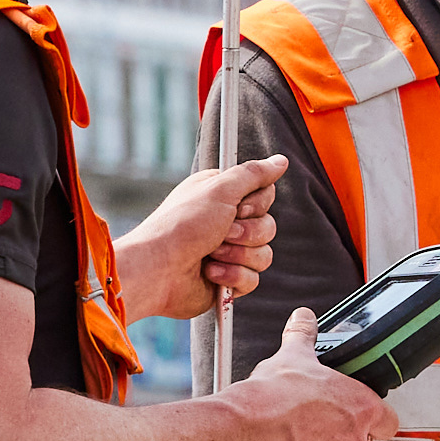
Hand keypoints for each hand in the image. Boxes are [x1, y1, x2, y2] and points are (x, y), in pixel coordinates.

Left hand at [121, 158, 284, 314]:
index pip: (265, 196)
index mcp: (222, 197)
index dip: (256, 205)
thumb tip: (281, 160)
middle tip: (223, 232)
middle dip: (247, 233)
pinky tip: (210, 273)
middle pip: (268, 227)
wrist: (158, 270)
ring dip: (238, 255)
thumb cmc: (183, 225)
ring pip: (264, 255)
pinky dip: (232, 276)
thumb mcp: (220, 189)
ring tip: (212, 254)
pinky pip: (252, 279)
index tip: (238, 207)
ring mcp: (228, 253)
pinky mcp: (227, 280)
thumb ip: (253, 174)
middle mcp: (226, 223)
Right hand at [210, 309, 392, 440]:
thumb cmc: (274, 396)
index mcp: (359, 409)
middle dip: (332, 428)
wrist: (246, 430)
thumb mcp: (293, 355)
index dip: (376, 417)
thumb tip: (303, 317)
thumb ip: (303, 335)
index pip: (388, 421)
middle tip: (308, 414)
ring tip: (287, 429)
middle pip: (353, 437)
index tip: (363, 413)